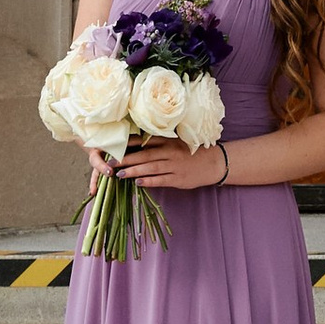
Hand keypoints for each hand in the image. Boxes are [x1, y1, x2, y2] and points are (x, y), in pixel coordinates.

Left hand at [115, 139, 231, 192]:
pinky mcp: (178, 179)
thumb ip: (160, 143)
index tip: (115, 146)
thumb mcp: (177, 142)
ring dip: (133, 171)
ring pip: (150, 168)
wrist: (214, 162)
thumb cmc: (192, 151)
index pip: (145, 141)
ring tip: (119, 174)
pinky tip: (137, 183)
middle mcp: (170, 152)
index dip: (129, 144)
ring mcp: (174, 166)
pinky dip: (148, 182)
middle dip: (126, 159)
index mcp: (169, 141)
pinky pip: (160, 180)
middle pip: (144, 155)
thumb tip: (137, 144)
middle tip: (110, 162)